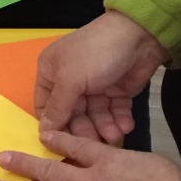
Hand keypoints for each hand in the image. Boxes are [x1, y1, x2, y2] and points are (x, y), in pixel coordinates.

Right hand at [35, 11, 167, 141]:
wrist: (139, 36)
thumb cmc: (95, 54)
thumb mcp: (70, 79)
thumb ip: (56, 108)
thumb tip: (42, 134)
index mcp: (51, 73)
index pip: (46, 107)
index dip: (53, 125)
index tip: (62, 144)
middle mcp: (70, 81)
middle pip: (72, 115)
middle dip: (84, 129)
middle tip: (95, 143)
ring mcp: (94, 87)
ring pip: (94, 116)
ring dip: (104, 126)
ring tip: (115, 134)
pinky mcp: (116, 92)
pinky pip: (113, 112)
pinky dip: (119, 120)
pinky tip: (125, 126)